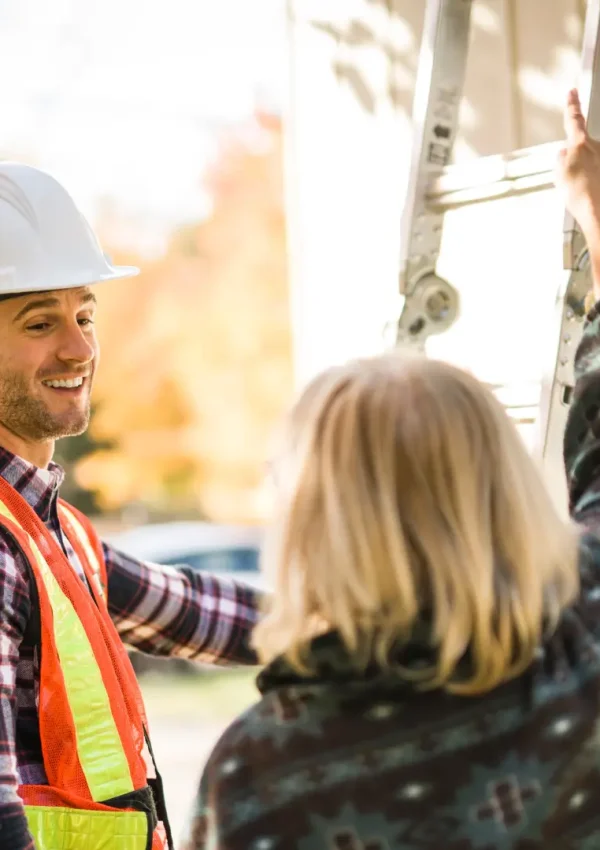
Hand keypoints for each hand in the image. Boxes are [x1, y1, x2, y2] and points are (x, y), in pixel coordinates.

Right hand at [555, 89, 599, 247]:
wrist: (598, 210)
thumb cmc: (579, 194)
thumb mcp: (559, 174)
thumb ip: (560, 158)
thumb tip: (563, 153)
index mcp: (580, 144)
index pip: (574, 119)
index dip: (571, 105)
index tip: (572, 92)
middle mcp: (596, 147)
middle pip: (582, 148)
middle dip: (576, 161)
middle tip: (572, 182)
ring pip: (590, 163)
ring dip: (585, 175)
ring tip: (581, 192)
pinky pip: (595, 173)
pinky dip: (592, 182)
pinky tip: (590, 194)